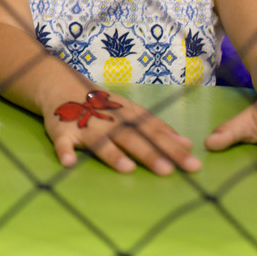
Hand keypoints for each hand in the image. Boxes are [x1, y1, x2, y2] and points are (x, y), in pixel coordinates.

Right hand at [46, 89, 201, 174]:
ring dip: (112, 154)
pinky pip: (62, 142)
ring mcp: (86, 125)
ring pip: (100, 140)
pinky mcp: (62, 130)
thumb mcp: (132, 112)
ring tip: (127, 168)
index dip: (174, 149)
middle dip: (149, 154)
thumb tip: (188, 144)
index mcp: (129, 117)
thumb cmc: (103, 104)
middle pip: (132, 138)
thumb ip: (157, 129)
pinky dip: (64, 151)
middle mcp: (110, 120)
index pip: (155, 134)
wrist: (62, 84)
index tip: (194, 166)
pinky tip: (68, 162)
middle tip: (168, 171)